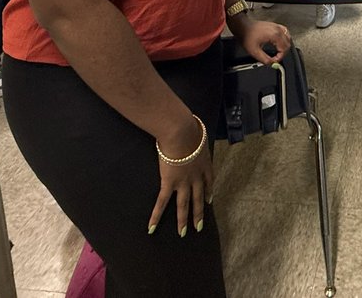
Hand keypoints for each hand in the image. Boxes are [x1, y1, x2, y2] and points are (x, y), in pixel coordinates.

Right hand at [151, 115, 213, 236]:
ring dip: (184, 220)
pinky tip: (152, 228)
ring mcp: (183, 182)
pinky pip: (162, 203)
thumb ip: (196, 136)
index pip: (208, 181)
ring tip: (184, 233)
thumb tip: (195, 128)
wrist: (181, 133)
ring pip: (184, 205)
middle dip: (199, 212)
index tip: (209, 200)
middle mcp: (196, 177)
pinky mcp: (169, 184)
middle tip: (200, 226)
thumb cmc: (189, 129)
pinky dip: (156, 216)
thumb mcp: (198, 133)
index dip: (208, 191)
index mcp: (204, 164)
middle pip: (198, 197)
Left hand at [240, 19, 290, 64]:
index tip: (274, 61)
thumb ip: (265, 59)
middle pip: (287, 44)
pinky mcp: (274, 25)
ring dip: (285, 46)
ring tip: (278, 52)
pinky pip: (285, 32)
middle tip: (276, 58)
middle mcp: (277, 30)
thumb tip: (272, 64)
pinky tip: (280, 42)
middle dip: (283, 53)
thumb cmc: (247, 36)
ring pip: (288, 38)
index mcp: (274, 35)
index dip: (280, 57)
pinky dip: (284, 38)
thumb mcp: (254, 51)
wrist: (243, 27)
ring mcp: (277, 26)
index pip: (284, 49)